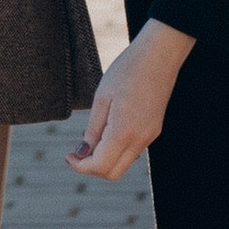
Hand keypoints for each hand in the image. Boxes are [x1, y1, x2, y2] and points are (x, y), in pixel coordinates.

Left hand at [67, 18, 194, 181]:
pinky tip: (107, 129)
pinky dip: (116, 149)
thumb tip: (83, 152)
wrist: (160, 55)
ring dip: (104, 158)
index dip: (80, 166)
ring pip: (123, 163)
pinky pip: (132, 150)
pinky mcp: (153, 130)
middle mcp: (140, 140)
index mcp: (124, 132)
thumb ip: (92, 130)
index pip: (100, 166)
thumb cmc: (127, 70)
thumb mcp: (102, 98)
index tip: (68, 155)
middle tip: (77, 151)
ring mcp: (150, 137)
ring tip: (92, 136)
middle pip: (112, 173)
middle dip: (92, 167)